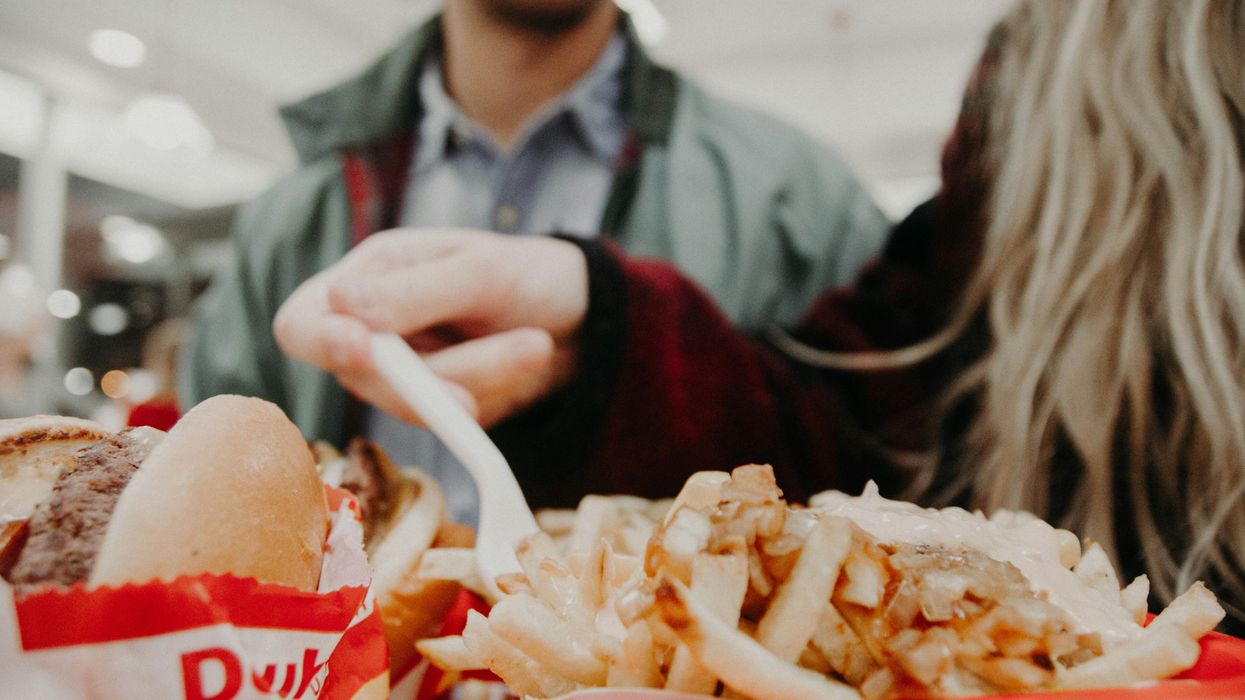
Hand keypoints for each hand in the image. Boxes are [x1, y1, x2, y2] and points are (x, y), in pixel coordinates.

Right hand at [273, 228, 588, 427]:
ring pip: (414, 406)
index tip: (363, 348)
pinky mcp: (437, 412)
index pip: (302, 322)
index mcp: (368, 278)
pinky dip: (493, 393)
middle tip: (520, 349)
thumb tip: (341, 303)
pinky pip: (449, 424)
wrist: (580, 317)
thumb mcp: (481, 269)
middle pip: (365, 377)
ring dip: (482, 377)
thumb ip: (414, 291)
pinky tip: (527, 360)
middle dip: (440, 372)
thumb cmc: (525, 274)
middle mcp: (372, 332)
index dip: (321, 342)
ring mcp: (402, 379)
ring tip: (537, 345)